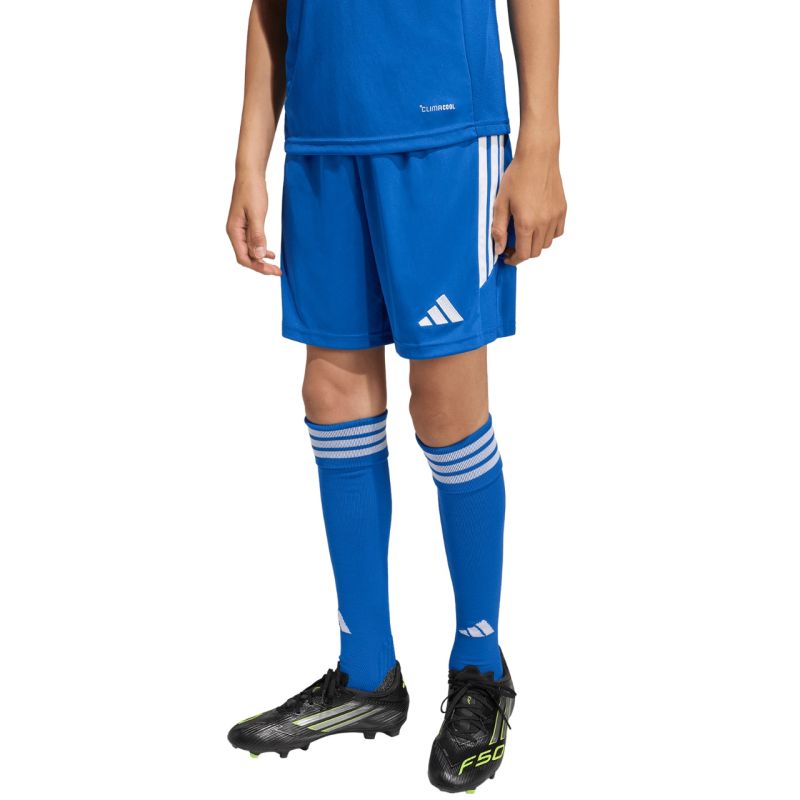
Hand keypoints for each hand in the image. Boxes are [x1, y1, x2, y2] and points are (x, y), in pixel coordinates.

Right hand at [226, 173, 279, 275]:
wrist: (250, 174)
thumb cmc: (252, 191)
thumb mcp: (257, 214)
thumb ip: (257, 235)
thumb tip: (259, 255)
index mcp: (234, 231)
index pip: (243, 257)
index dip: (258, 267)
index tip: (273, 271)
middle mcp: (234, 232)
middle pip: (246, 257)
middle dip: (261, 266)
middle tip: (277, 271)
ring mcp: (239, 229)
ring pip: (249, 251)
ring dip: (261, 259)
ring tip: (275, 265)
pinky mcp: (246, 225)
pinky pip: (252, 242)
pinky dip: (261, 249)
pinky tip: (270, 253)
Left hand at [492, 148, 566, 264]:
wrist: (538, 156)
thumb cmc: (516, 176)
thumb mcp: (500, 203)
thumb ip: (499, 228)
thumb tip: (499, 249)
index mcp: (526, 223)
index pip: (523, 254)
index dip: (513, 259)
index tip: (506, 257)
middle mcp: (543, 223)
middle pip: (535, 252)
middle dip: (523, 253)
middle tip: (512, 245)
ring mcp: (555, 216)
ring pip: (546, 243)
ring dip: (535, 244)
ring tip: (525, 234)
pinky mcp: (562, 209)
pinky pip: (557, 232)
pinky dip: (548, 234)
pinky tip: (538, 225)